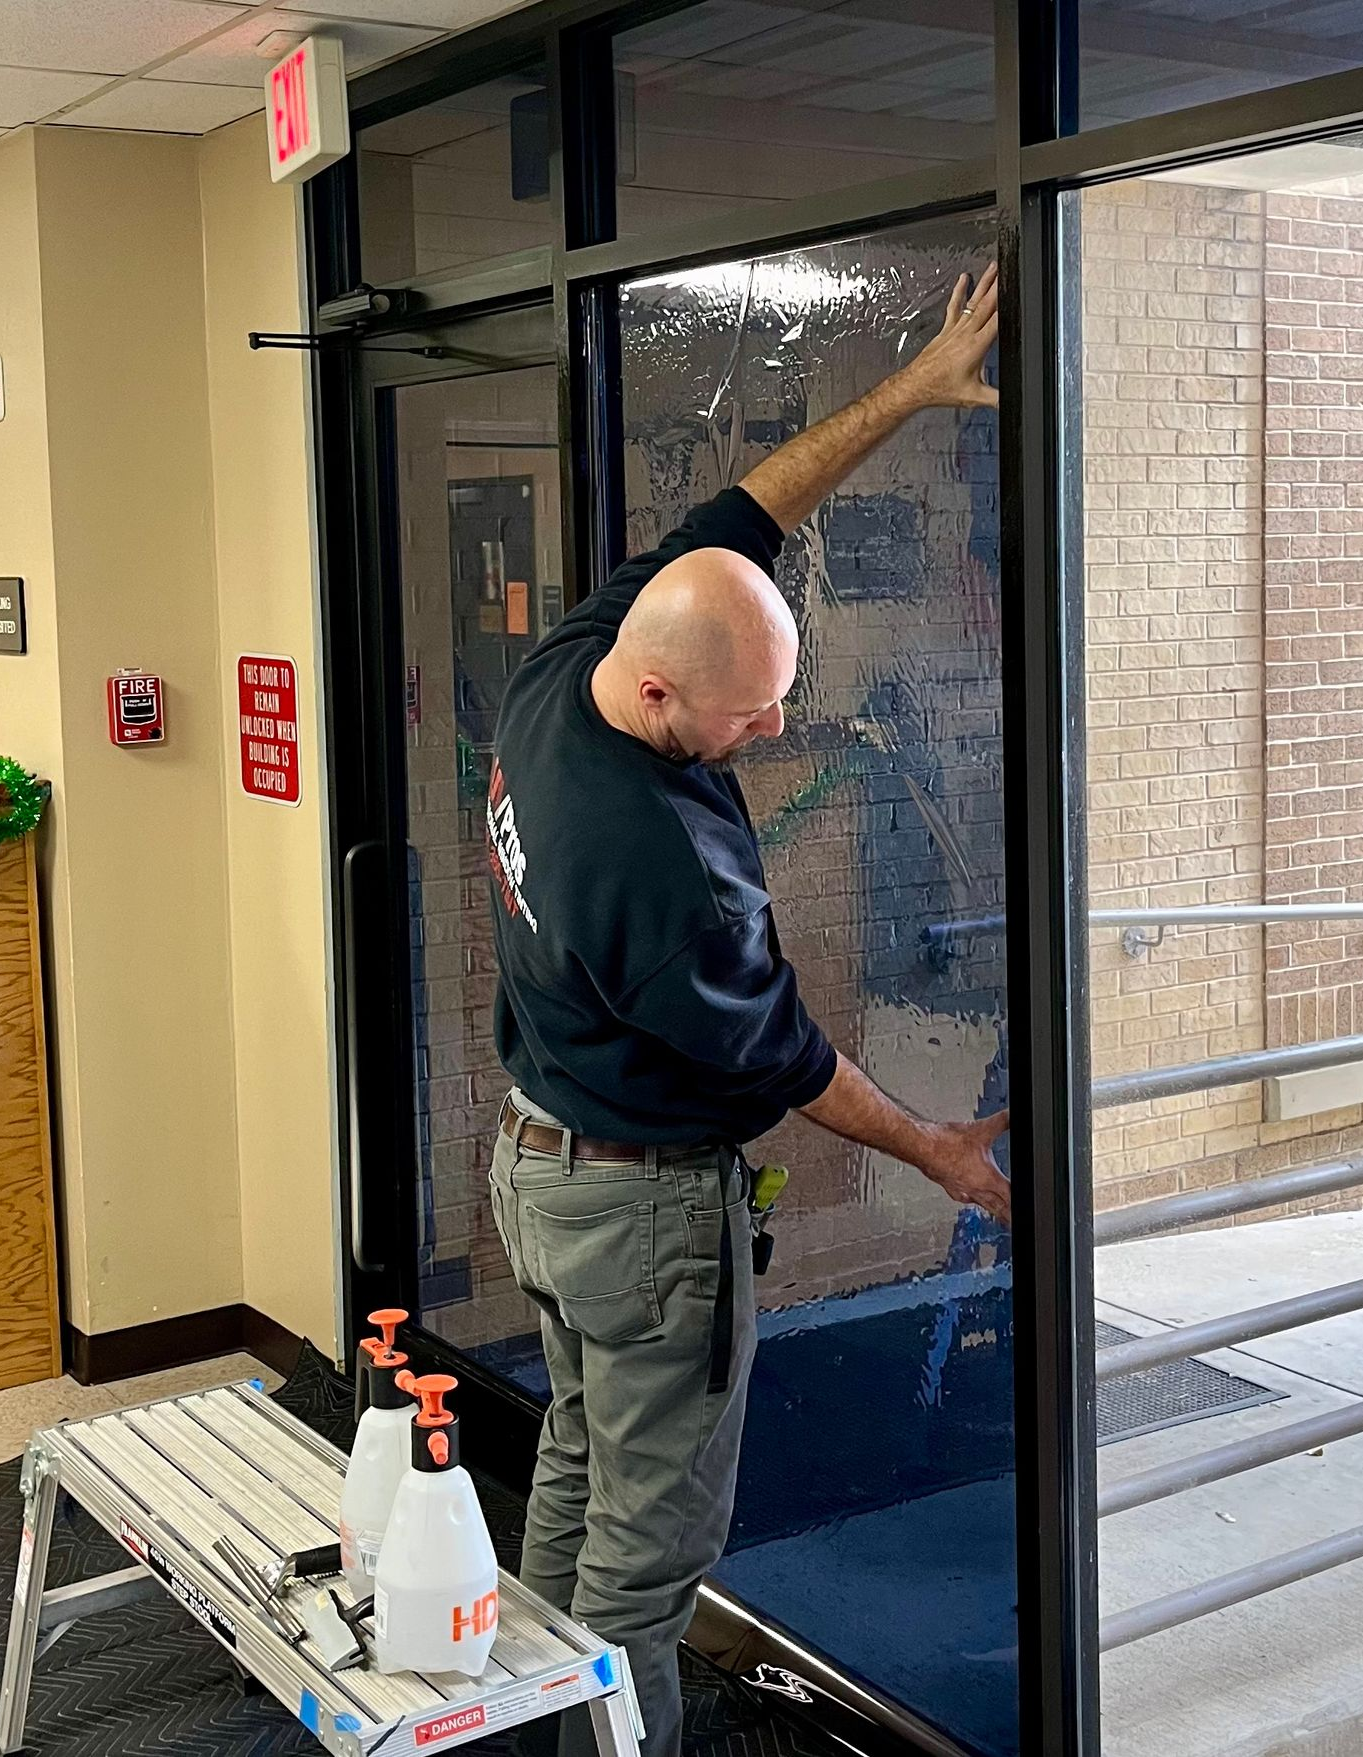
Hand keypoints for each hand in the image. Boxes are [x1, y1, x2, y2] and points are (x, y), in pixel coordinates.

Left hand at [898, 264, 998, 411]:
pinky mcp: (946, 330)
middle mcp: (966, 333)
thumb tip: (1011, 402)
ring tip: (994, 267)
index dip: (1009, 305)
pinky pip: (955, 306)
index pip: (998, 320)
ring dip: (985, 283)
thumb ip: (996, 399)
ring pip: (974, 301)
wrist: (916, 386)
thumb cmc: (940, 389)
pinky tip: (963, 278)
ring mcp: (955, 330)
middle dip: (999, 286)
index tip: (1019, 291)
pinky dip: (960, 291)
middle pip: (987, 304)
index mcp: (976, 346)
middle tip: (1010, 269)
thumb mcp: (974, 398)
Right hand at [916, 1108, 1010, 1224]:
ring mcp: (961, 1190)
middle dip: (1008, 1216)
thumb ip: (1001, 1121)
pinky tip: (969, 1196)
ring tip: (999, 1216)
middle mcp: (975, 1189)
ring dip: (992, 1211)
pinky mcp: (949, 1186)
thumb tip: (1014, 1115)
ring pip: (982, 1205)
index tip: (1028, 1213)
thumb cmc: (946, 1142)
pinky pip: (965, 1198)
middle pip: (998, 1208)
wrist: (921, 1146)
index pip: (1010, 1198)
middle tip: (1016, 1223)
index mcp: (987, 1179)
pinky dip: (972, 1200)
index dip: (1021, 1205)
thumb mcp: (981, 1129)